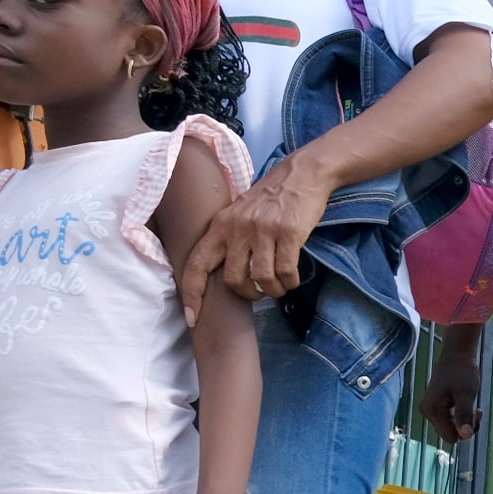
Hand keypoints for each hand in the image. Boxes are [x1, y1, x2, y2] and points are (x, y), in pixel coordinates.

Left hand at [178, 155, 329, 322]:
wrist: (300, 174)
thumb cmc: (269, 199)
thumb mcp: (238, 214)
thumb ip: (228, 239)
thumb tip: (224, 274)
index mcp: (220, 225)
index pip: (197, 264)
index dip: (192, 294)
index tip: (192, 319)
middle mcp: (237, 228)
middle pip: (233, 279)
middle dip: (248, 294)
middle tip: (259, 293)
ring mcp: (263, 230)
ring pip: (262, 278)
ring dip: (273, 290)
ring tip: (280, 287)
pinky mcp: (289, 232)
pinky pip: (286, 271)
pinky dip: (290, 281)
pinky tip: (293, 279)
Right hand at [420, 328, 484, 443]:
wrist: (458, 353)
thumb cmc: (463, 371)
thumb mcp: (466, 394)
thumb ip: (464, 415)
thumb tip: (466, 436)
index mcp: (432, 410)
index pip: (450, 437)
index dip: (465, 430)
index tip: (475, 414)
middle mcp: (428, 412)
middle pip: (450, 433)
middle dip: (465, 425)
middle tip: (476, 409)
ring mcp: (431, 410)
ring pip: (452, 427)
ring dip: (465, 420)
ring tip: (473, 406)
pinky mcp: (437, 406)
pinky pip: (451, 420)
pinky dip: (462, 415)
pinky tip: (467, 403)